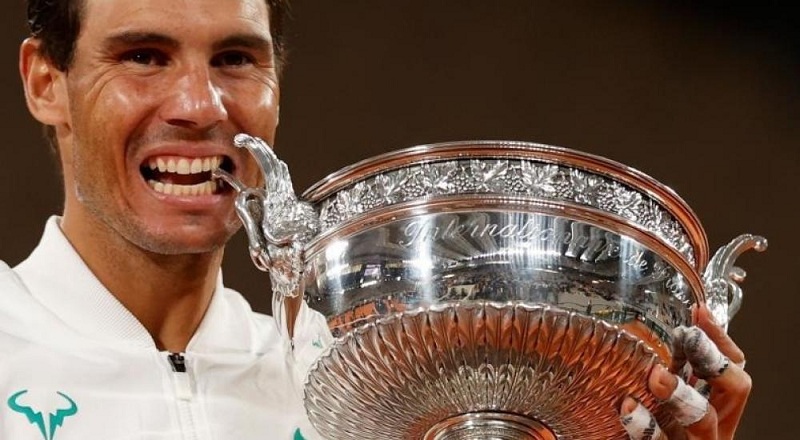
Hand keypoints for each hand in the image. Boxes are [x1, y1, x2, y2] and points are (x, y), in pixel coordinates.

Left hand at [619, 306, 750, 438]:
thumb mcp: (668, 398)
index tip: (698, 311)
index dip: (721, 340)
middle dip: (713, 361)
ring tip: (657, 376)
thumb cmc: (658, 428)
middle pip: (735, 391)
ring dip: (683, 395)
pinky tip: (627, 408)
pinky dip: (645, 428)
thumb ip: (671, 370)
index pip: (733, 368)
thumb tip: (667, 326)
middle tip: (688, 336)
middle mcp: (712, 428)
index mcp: (714, 407)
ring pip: (704, 423)